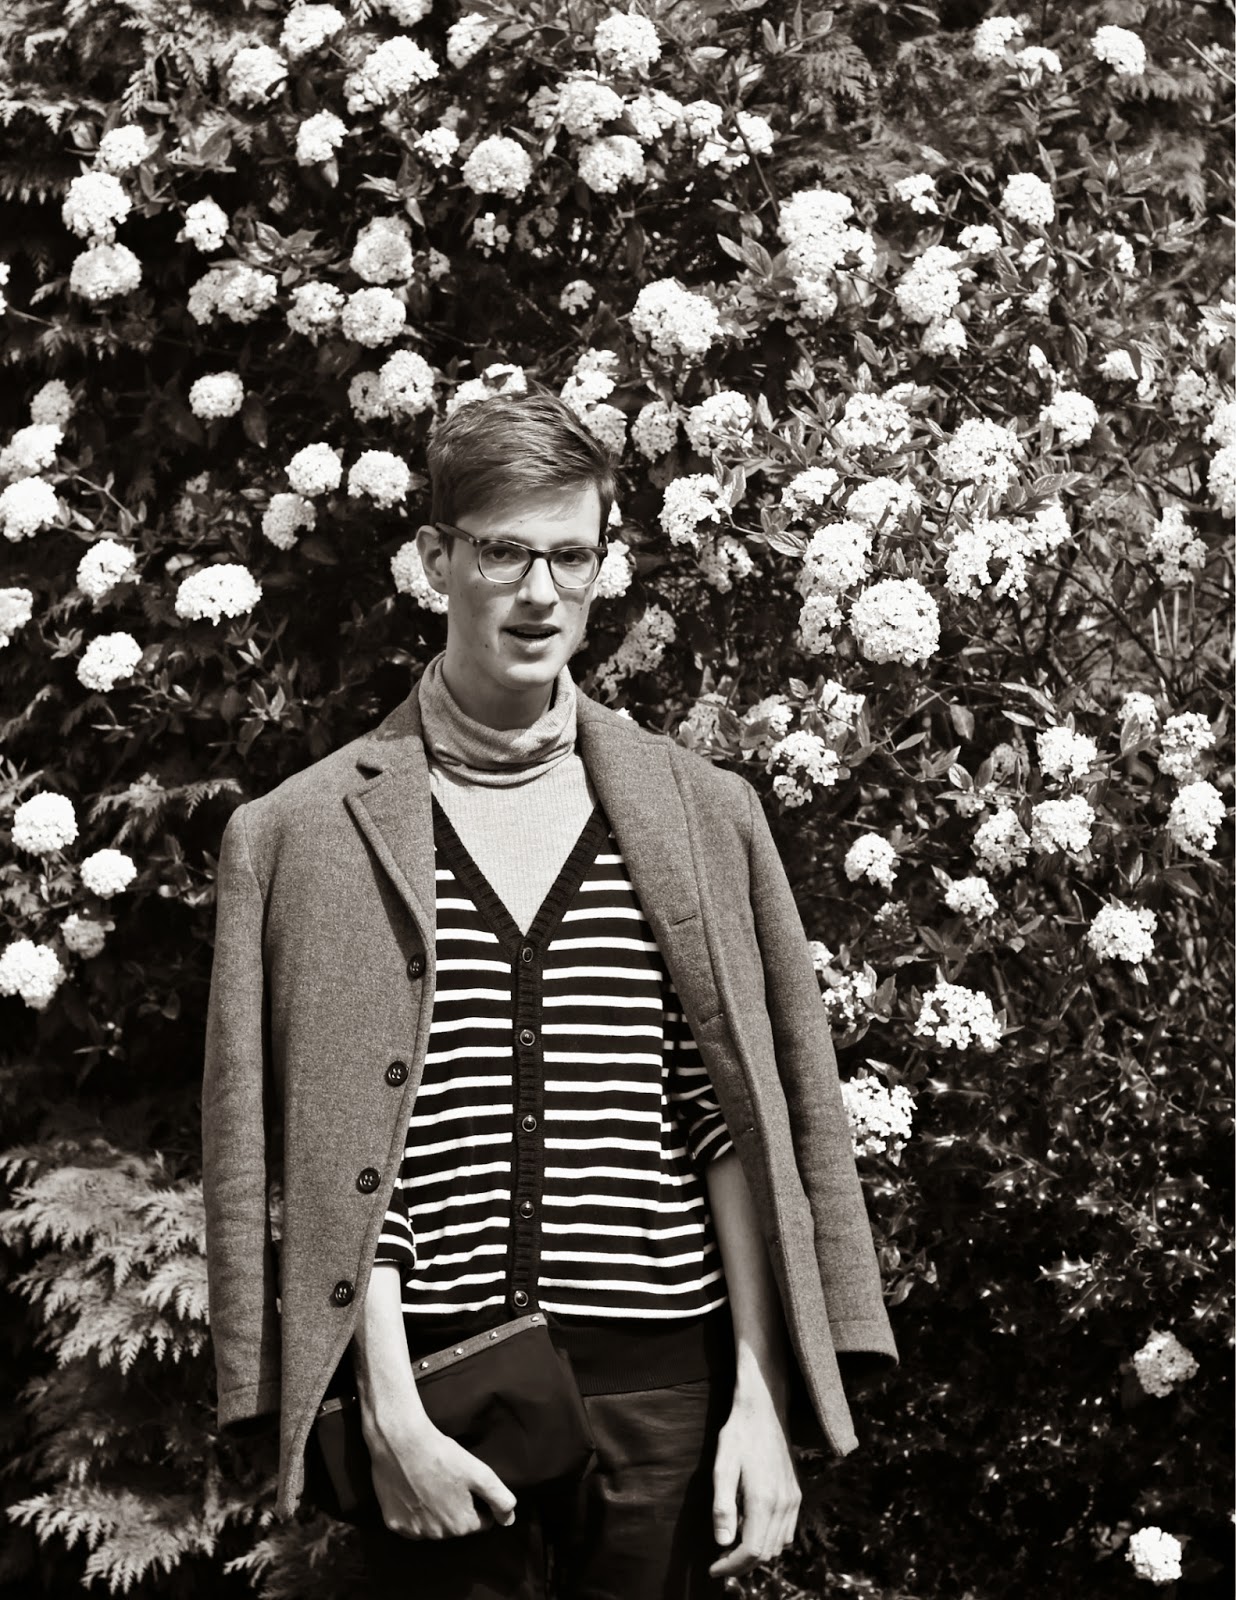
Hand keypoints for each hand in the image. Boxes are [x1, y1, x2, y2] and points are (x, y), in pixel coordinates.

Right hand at [366, 1414, 517, 1539]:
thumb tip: (508, 1520)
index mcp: (461, 1525)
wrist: (400, 1443)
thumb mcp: (479, 1472)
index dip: (477, 1500)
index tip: (466, 1482)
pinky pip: (410, 1523)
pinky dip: (412, 1511)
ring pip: (433, 1525)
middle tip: (448, 1479)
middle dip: (456, 1506)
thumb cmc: (442, 1455)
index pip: (480, 1521)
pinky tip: (412, 1489)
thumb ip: (499, 1499)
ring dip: (434, 1510)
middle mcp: (437, 1535)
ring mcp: (413, 1531)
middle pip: (455, 1525)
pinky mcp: (393, 1524)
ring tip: (430, 1482)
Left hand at [708, 1388, 801, 1580]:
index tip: (713, 1568)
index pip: (751, 1551)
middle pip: (766, 1553)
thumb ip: (723, 1507)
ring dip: (756, 1552)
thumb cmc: (739, 1434)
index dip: (731, 1567)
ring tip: (732, 1544)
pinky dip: (770, 1539)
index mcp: (764, 1500)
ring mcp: (793, 1500)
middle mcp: (783, 1504)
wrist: (765, 1409)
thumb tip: (722, 1543)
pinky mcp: (796, 1494)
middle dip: (742, 1563)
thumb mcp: (722, 1466)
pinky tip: (752, 1526)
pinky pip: (787, 1531)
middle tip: (719, 1559)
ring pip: (778, 1546)